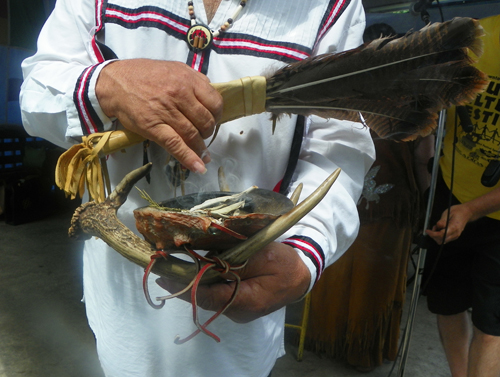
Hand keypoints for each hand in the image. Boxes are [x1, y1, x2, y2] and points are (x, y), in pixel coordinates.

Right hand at [96, 59, 222, 173]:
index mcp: (187, 80)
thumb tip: (210, 92)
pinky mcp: (154, 127)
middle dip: (208, 132)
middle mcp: (179, 95)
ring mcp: (166, 112)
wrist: (114, 83)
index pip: (215, 102)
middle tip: (203, 135)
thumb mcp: (173, 68)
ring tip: (203, 154)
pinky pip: (176, 145)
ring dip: (200, 148)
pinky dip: (189, 158)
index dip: (218, 115)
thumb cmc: (143, 74)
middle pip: (206, 121)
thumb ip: (194, 79)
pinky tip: (198, 167)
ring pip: (193, 135)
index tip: (214, 120)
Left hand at [156, 242, 310, 322]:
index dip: (185, 287)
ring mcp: (237, 310)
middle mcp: (238, 311)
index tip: (164, 277)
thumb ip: (234, 261)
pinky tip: (196, 267)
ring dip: (194, 280)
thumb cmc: (285, 263)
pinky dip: (205, 280)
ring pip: (209, 295)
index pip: (209, 297)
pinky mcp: (237, 303)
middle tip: (160, 268)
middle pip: (205, 298)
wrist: (302, 274)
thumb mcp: (262, 255)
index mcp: (247, 301)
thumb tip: (206, 262)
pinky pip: (216, 293)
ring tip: (173, 264)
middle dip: (184, 283)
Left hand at [426, 203, 473, 243]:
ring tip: (436, 227)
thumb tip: (437, 226)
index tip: (427, 231)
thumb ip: (442, 221)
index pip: (441, 235)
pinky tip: (440, 229)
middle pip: (441, 240)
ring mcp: (455, 236)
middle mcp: (455, 234)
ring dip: (436, 236)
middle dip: (434, 236)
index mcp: (454, 227)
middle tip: (432, 228)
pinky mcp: (454, 236)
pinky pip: (445, 239)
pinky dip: (439, 236)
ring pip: (442, 241)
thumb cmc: (457, 211)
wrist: (467, 213)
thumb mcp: (448, 213)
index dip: (432, 234)